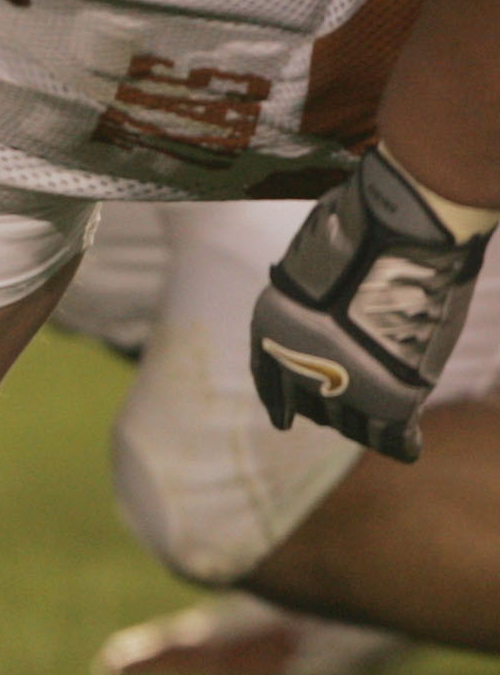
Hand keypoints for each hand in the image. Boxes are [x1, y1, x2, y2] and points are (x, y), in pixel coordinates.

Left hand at [252, 146, 490, 461]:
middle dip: (331, 407)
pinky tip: (407, 447)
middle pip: (314, 404)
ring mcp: (342, 384)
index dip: (279, 399)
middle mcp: (296, 362)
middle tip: (354, 406)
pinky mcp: (389, 397)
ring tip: (381, 423)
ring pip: (351, 424)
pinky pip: (391, 435)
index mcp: (271, 326)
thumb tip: (340, 301)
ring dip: (364, 424)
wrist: (400, 230)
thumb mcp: (322, 264)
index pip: (268, 376)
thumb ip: (323, 296)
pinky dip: (401, 443)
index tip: (283, 421)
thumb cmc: (367, 228)